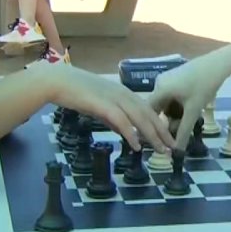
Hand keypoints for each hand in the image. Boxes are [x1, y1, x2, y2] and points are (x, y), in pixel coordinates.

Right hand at [35, 63, 174, 152]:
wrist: (57, 81)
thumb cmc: (76, 93)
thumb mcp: (100, 107)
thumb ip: (113, 118)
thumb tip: (125, 132)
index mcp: (124, 93)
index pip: (148, 110)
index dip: (160, 125)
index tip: (169, 139)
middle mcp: (123, 94)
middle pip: (149, 114)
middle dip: (162, 132)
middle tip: (173, 148)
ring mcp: (114, 98)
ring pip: (139, 118)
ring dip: (152, 135)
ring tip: (161, 150)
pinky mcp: (103, 104)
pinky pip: (121, 121)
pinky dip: (131, 133)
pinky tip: (136, 146)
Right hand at [148, 55, 230, 147]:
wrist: (218, 64)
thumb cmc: (204, 86)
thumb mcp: (194, 111)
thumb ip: (183, 131)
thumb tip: (177, 151)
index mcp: (160, 89)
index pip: (149, 113)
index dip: (154, 127)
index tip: (162, 139)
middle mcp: (159, 83)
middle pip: (158, 108)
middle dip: (169, 120)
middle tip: (182, 128)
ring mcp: (166, 79)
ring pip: (166, 103)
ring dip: (175, 113)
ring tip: (189, 117)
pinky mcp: (174, 77)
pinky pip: (171, 95)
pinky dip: (178, 104)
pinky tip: (190, 106)